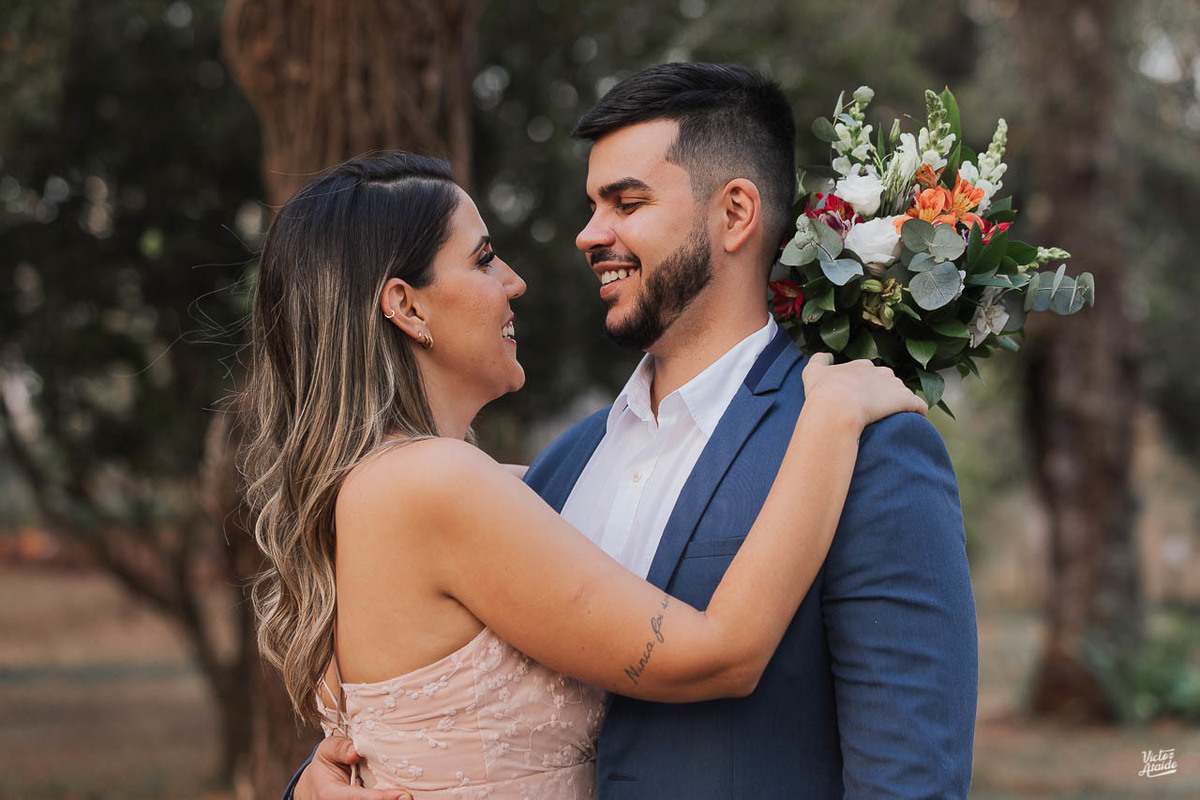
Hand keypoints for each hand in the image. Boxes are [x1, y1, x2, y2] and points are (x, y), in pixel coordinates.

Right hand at [295, 736, 410, 799]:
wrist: (314, 785)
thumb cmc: (324, 766)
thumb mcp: (326, 750)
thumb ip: (340, 748)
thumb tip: (356, 750)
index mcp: (330, 794)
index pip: (358, 798)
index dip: (381, 797)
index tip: (402, 794)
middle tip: (408, 796)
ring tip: (405, 796)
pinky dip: (386, 798)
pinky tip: (397, 795)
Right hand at [801, 353, 926, 429]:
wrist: (837, 409)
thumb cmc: (823, 393)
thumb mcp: (812, 372)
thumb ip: (818, 360)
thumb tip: (826, 355)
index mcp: (862, 365)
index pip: (868, 373)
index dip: (864, 387)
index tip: (858, 400)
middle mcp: (881, 371)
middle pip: (887, 382)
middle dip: (883, 394)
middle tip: (873, 411)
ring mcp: (895, 385)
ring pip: (901, 393)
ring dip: (898, 404)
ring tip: (890, 420)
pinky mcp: (906, 400)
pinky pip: (919, 405)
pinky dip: (919, 411)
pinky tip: (916, 419)